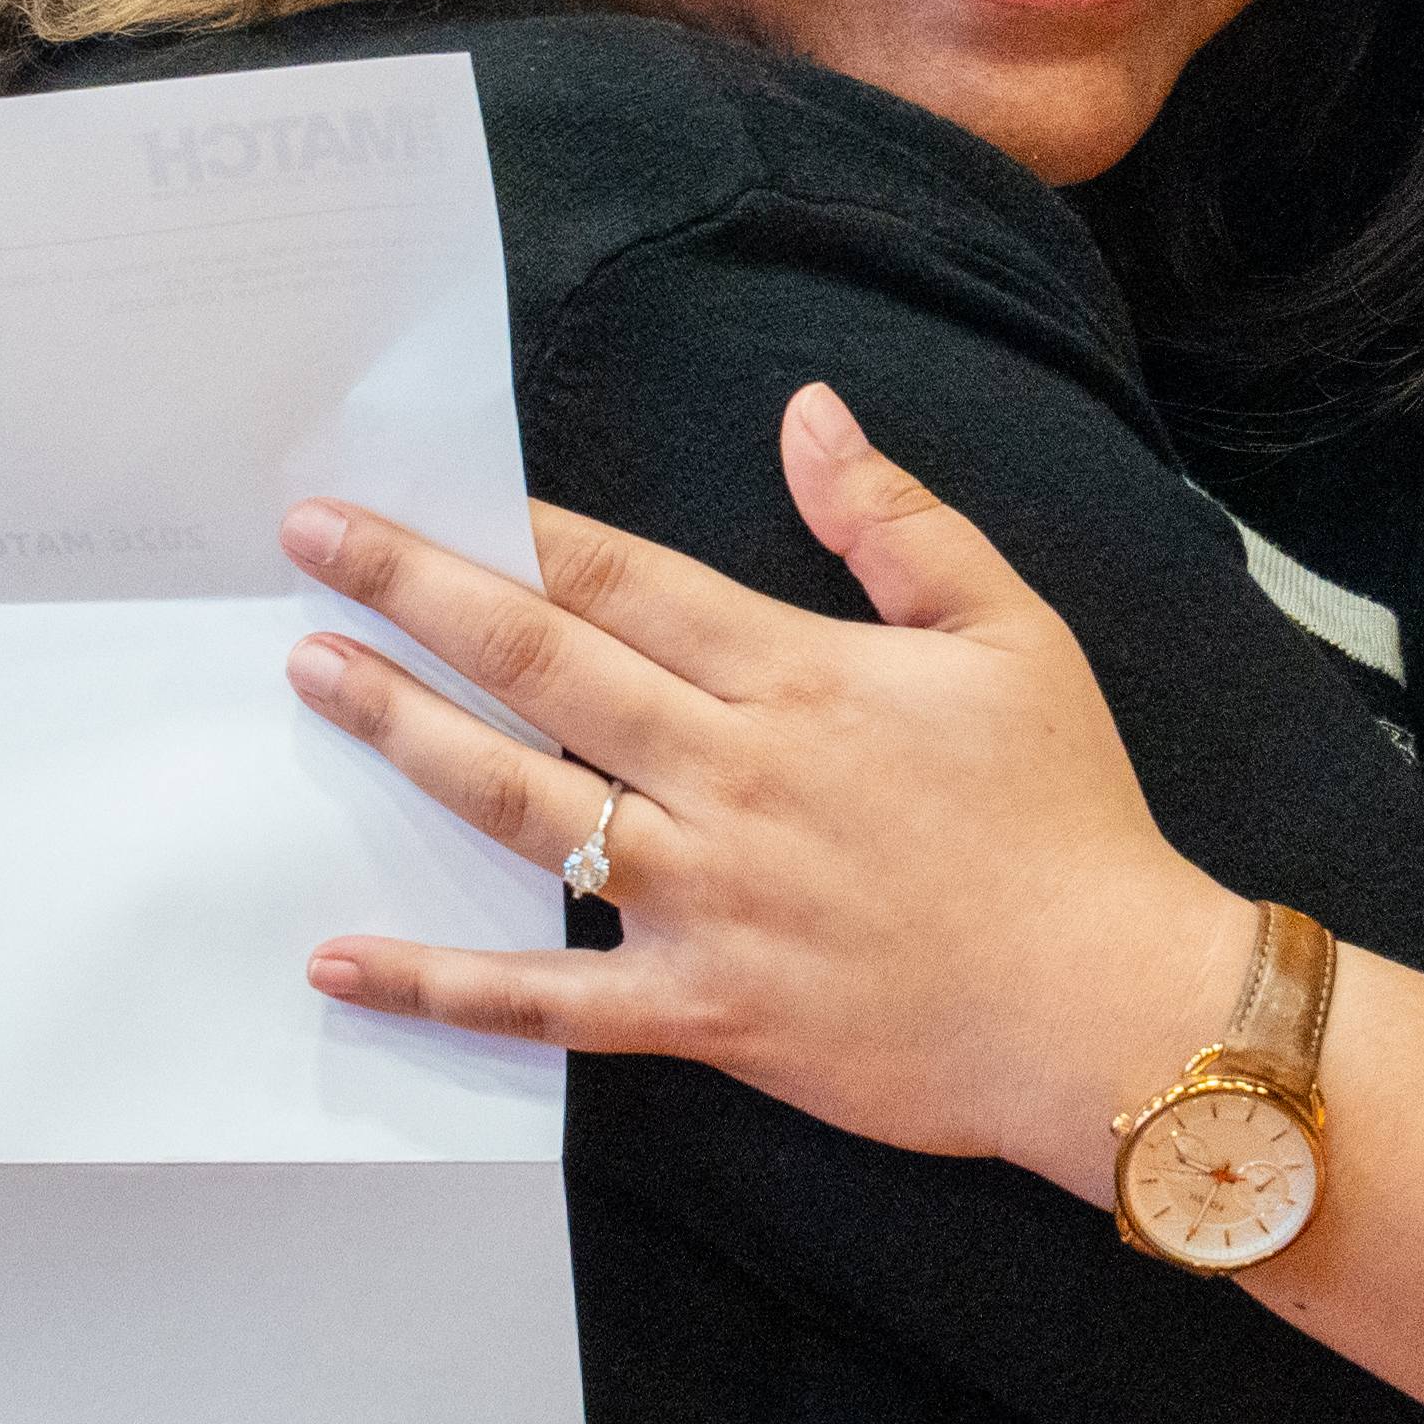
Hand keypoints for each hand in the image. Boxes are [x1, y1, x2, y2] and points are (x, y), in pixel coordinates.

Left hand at [277, 383, 1252, 1188]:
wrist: (1110, 1007)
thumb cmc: (1068, 817)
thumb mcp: (1011, 633)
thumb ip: (897, 522)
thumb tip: (808, 412)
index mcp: (800, 678)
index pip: (625, 581)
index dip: (519, 530)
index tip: (426, 483)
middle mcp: (733, 778)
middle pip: (545, 667)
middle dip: (417, 592)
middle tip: (313, 540)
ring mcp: (707, 899)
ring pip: (525, 806)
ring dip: (408, 734)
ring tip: (314, 673)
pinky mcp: (703, 1011)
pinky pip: (546, 1003)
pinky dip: (439, 986)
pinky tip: (340, 960)